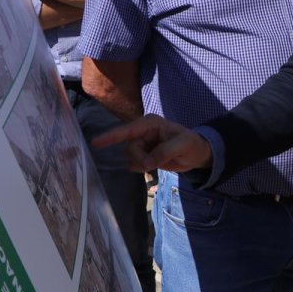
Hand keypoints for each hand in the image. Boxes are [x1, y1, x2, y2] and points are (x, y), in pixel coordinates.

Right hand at [92, 114, 213, 172]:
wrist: (197, 154)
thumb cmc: (192, 144)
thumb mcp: (183, 145)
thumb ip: (165, 151)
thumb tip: (148, 162)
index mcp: (151, 123)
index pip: (128, 130)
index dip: (111, 136)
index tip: (95, 143)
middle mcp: (143, 132)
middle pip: (129, 148)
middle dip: (139, 159)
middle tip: (153, 165)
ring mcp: (142, 143)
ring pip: (130, 157)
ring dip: (141, 164)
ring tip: (158, 163)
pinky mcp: (143, 154)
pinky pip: (134, 164)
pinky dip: (141, 168)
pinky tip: (154, 165)